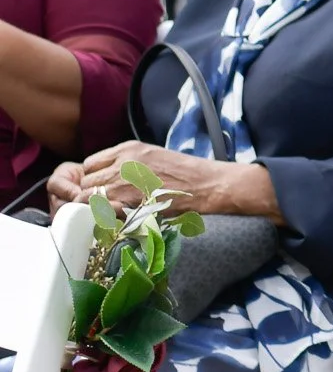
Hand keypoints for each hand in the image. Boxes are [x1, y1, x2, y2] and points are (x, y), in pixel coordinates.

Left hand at [53, 141, 279, 221]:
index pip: (90, 165)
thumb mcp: (152, 157)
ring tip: (109, 217)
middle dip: (91, 196)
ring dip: (94, 209)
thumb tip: (108, 178)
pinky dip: (104, 219)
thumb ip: (127, 163)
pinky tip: (116, 222)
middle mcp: (121, 163)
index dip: (92, 180)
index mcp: (127, 149)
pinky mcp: (130, 202)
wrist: (208, 185)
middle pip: (86, 182)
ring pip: (89, 198)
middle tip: (104, 208)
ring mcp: (124, 183)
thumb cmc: (185, 174)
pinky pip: (101, 213)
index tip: (101, 191)